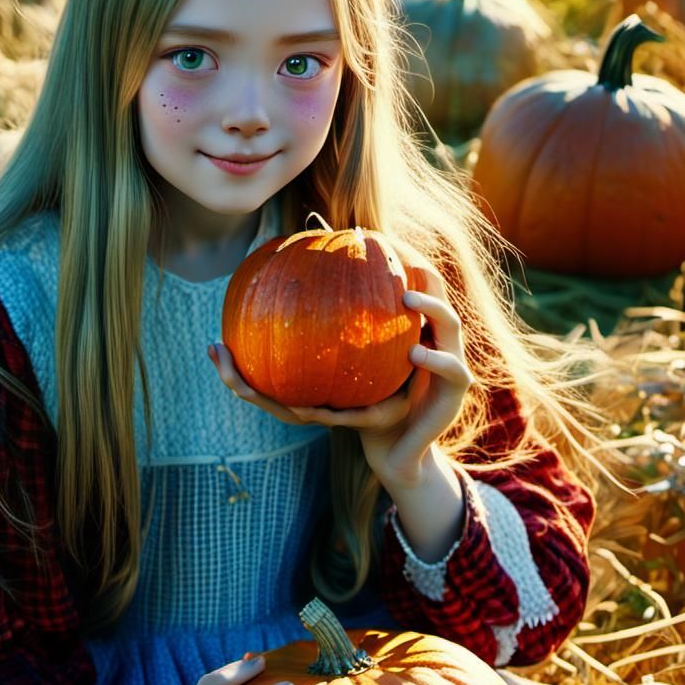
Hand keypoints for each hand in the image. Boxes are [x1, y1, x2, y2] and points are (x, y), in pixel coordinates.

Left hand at [208, 260, 473, 491]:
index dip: (394, 253)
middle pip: (434, 288)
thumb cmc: (354, 412)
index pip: (402, 280)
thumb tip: (227, 339)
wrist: (392, 453)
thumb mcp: (324, 379)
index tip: (369, 231)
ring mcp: (450, 360)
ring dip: (432, 307)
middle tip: (389, 249)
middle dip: (417, 265)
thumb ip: (291, 358)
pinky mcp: (456, 392)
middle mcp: (430, 336)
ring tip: (407, 298)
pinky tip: (413, 353)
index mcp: (401, 326)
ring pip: (450, 324)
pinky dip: (433, 360)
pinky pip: (451, 370)